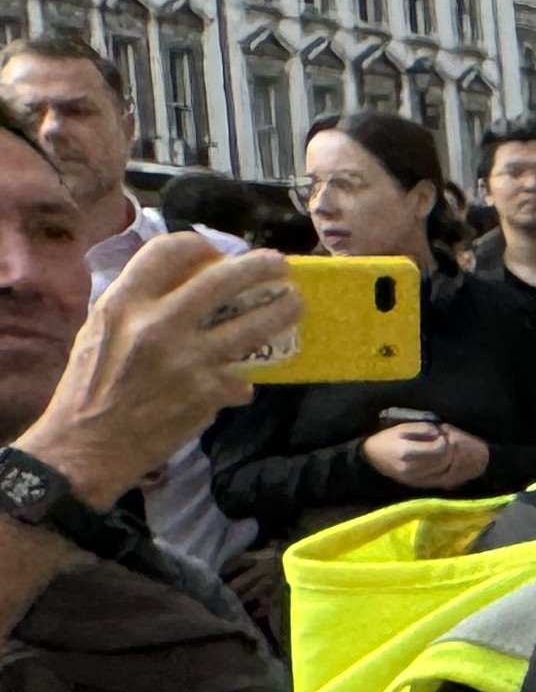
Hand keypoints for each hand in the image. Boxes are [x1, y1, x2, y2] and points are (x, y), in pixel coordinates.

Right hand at [11, 235, 295, 503]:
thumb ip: (138, 306)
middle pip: (224, 278)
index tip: (216, 252)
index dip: (199, 244)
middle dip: (260, 266)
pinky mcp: (209, 392)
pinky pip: (244, 377)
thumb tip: (183, 285)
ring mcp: (188, 358)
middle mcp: (157, 324)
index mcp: (123, 305)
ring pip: (255, 324)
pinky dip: (245, 380)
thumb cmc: (90, 388)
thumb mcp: (100, 332)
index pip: (168, 251)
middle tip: (278, 265)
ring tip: (294, 303)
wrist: (86, 446)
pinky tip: (244, 382)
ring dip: (283, 310)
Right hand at [361, 419, 489, 489]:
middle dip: (446, 451)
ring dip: (444, 461)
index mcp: (407, 451)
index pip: (438, 449)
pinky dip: (438, 470)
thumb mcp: (402, 427)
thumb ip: (422, 428)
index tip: (442, 436)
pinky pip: (432, 478)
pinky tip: (436, 462)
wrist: (370, 455)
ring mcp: (411, 477)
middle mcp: (410, 467)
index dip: (443, 441)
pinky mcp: (412, 482)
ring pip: (439, 471)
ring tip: (438, 451)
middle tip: (443, 443)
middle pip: (441, 461)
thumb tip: (438, 432)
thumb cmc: (387, 438)